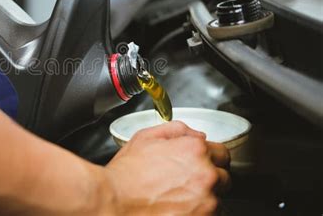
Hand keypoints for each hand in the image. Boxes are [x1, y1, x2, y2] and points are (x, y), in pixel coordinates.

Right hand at [105, 121, 230, 214]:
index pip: (221, 152)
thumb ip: (176, 130)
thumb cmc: (126, 174)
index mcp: (194, 150)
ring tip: (179, 196)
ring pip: (218, 198)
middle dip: (209, 177)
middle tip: (186, 181)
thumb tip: (194, 134)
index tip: (200, 163)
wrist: (114, 201)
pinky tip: (179, 208)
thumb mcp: (145, 137)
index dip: (209, 157)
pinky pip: (212, 215)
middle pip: (223, 176)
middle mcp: (206, 174)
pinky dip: (199, 212)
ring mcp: (207, 201)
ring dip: (205, 197)